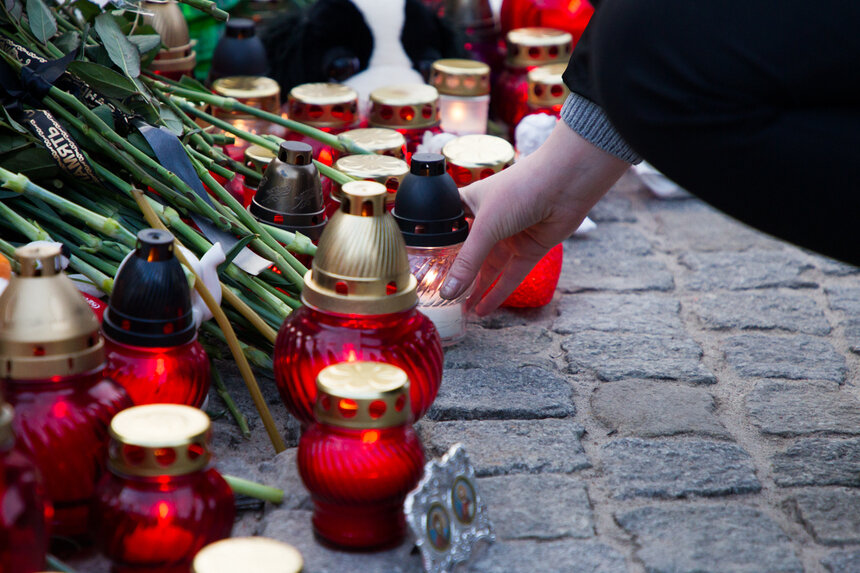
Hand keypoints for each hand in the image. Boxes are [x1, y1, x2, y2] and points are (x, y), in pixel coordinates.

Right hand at [439, 121, 630, 314]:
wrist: (565, 184)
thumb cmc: (520, 189)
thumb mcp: (486, 226)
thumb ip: (467, 262)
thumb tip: (448, 292)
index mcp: (471, 204)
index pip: (447, 228)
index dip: (435, 246)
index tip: (421, 267)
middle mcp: (489, 220)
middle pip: (468, 252)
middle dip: (456, 273)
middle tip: (438, 296)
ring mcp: (510, 236)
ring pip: (489, 268)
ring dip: (476, 289)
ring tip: (459, 310)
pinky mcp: (529, 250)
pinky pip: (511, 276)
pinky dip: (498, 293)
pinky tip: (483, 310)